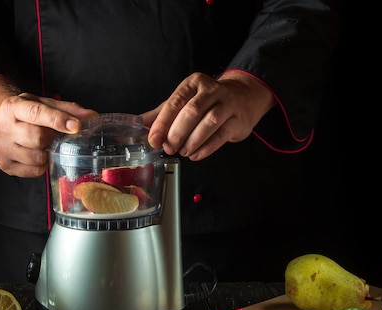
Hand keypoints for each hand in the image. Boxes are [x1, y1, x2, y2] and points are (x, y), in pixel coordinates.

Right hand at [0, 77, 96, 176]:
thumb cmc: (26, 114)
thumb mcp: (44, 104)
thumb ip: (67, 109)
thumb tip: (91, 116)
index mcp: (13, 107)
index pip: (37, 114)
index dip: (58, 120)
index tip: (76, 127)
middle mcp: (2, 127)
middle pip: (37, 138)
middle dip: (52, 139)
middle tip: (53, 136)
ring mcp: (1, 148)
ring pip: (36, 158)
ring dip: (47, 153)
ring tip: (44, 146)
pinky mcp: (4, 165)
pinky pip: (33, 171)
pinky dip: (41, 166)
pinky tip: (37, 155)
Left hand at [142, 71, 274, 160]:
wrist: (243, 96)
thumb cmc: (207, 101)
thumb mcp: (183, 102)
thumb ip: (161, 114)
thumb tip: (137, 125)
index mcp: (193, 83)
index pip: (175, 102)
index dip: (162, 123)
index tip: (153, 139)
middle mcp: (211, 90)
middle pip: (192, 112)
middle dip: (177, 133)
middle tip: (169, 148)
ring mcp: (228, 104)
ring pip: (208, 123)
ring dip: (192, 141)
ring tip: (183, 152)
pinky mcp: (238, 121)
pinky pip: (221, 136)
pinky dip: (206, 148)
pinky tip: (195, 154)